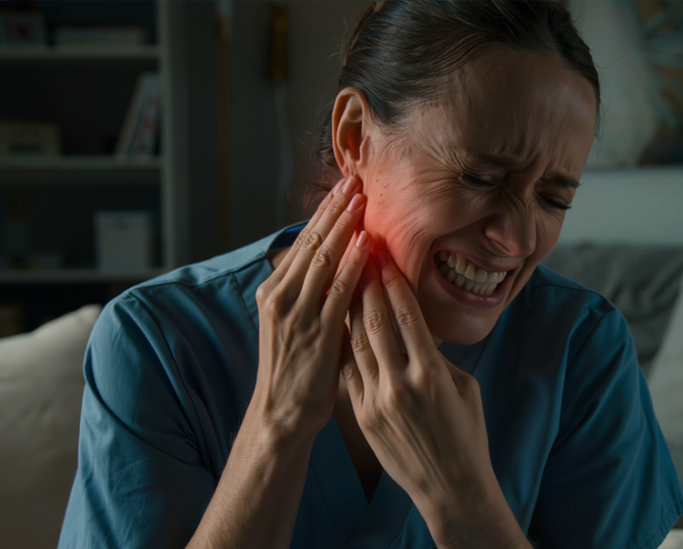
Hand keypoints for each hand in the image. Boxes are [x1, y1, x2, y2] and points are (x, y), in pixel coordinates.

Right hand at [251, 175, 369, 441]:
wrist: (280, 415)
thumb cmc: (297, 372)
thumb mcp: (300, 326)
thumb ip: (318, 298)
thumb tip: (345, 269)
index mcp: (275, 292)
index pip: (302, 242)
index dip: (323, 214)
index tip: (342, 189)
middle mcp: (281, 296)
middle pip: (311, 242)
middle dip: (333, 210)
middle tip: (354, 181)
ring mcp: (296, 313)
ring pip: (322, 259)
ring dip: (344, 227)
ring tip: (361, 200)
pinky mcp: (315, 331)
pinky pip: (337, 291)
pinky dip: (353, 265)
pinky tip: (367, 244)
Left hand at [346, 250, 525, 546]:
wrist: (450, 485)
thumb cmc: (465, 434)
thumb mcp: (463, 387)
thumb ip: (436, 356)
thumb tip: (415, 328)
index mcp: (431, 373)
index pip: (406, 314)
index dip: (392, 281)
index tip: (384, 255)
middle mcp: (400, 383)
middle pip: (375, 321)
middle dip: (365, 283)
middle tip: (358, 255)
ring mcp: (377, 401)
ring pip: (355, 342)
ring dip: (349, 308)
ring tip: (344, 280)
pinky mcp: (362, 416)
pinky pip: (348, 370)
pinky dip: (344, 343)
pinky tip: (339, 323)